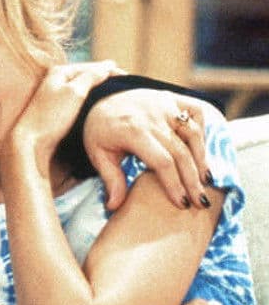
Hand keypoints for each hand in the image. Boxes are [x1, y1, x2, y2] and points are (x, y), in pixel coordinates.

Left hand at [8, 61, 119, 168]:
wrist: (30, 141)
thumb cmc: (51, 117)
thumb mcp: (75, 92)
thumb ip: (91, 76)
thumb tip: (108, 65)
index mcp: (59, 71)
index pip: (92, 66)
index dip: (112, 71)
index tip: (131, 79)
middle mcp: (56, 80)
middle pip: (88, 77)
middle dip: (107, 80)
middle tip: (128, 87)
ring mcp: (55, 95)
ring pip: (84, 89)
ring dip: (100, 91)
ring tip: (118, 97)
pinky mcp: (56, 110)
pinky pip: (80, 100)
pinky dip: (92, 101)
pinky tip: (100, 108)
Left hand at [83, 87, 218, 210]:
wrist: (101, 100)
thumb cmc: (100, 131)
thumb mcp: (98, 154)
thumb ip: (110, 179)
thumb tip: (114, 207)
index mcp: (132, 130)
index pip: (162, 161)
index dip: (174, 184)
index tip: (182, 204)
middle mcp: (152, 115)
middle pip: (181, 152)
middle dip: (193, 180)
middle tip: (201, 202)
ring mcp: (164, 103)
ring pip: (193, 133)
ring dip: (203, 159)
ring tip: (206, 182)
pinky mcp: (172, 97)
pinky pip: (197, 111)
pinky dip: (204, 130)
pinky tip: (203, 151)